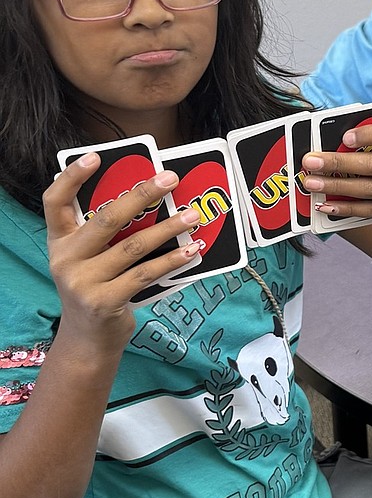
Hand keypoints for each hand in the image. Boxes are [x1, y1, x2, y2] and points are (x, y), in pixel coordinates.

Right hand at [44, 158, 201, 348]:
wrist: (87, 340)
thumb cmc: (95, 289)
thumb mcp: (87, 260)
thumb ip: (104, 236)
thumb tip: (149, 201)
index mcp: (59, 242)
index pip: (55, 201)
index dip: (72, 177)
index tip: (95, 157)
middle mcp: (66, 259)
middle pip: (106, 219)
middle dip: (141, 195)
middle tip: (170, 179)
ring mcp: (83, 282)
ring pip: (132, 247)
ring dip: (167, 228)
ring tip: (192, 215)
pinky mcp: (104, 302)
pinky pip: (145, 274)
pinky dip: (171, 261)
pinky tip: (191, 251)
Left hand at [301, 120, 371, 229]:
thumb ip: (366, 146)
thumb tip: (326, 147)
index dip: (370, 133)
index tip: (344, 137)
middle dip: (338, 163)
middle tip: (311, 162)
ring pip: (370, 189)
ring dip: (337, 187)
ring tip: (312, 184)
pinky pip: (371, 210)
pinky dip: (346, 208)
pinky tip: (326, 205)